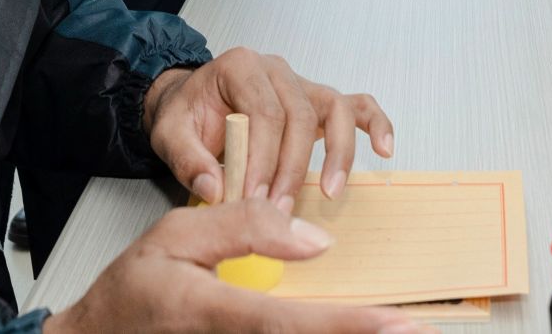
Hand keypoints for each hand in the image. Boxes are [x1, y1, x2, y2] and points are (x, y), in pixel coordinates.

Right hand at [44, 199, 424, 333]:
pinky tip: (356, 330)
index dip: (348, 326)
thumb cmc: (132, 289)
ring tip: (398, 329)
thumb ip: (243, 227)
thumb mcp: (175, 235)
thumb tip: (315, 238)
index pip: (290, 324)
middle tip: (420, 331)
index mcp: (211, 313)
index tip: (396, 323)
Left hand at [145, 48, 393, 207]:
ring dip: (337, 152)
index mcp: (240, 66)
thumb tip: (215, 191)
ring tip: (331, 190)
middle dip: (291, 167)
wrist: (191, 103)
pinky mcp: (317, 102)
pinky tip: (384, 149)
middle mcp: (276, 69)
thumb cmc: (186, 114)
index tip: (254, 197)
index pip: (263, 111)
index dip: (262, 157)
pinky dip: (374, 124)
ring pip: (334, 109)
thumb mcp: (169, 133)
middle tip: (279, 208)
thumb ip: (187, 160)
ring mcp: (301, 83)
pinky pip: (357, 106)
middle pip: (298, 115)